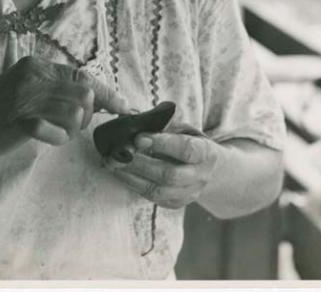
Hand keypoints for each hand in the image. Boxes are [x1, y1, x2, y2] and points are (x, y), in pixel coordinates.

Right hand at [0, 55, 128, 158]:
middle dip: (87, 115)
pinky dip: (57, 138)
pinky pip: (55, 129)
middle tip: (73, 127)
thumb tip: (96, 100)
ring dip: (73, 129)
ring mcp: (26, 97)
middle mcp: (35, 76)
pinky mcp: (19, 119)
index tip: (123, 107)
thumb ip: (56, 90)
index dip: (107, 94)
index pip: (83, 76)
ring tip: (57, 133)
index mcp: (38, 66)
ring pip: (75, 112)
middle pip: (84, 93)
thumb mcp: (27, 89)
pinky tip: (46, 138)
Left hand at [105, 130, 219, 208]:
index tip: (139, 138)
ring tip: (113, 163)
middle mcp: (200, 176)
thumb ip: (164, 125)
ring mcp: (188, 193)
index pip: (186, 150)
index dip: (163, 144)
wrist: (207, 169)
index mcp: (206, 152)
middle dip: (141, 164)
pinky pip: (152, 197)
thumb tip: (134, 118)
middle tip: (119, 153)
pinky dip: (133, 185)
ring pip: (158, 190)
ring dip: (132, 176)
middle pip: (170, 175)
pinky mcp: (175, 203)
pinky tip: (120, 173)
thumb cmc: (189, 142)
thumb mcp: (184, 128)